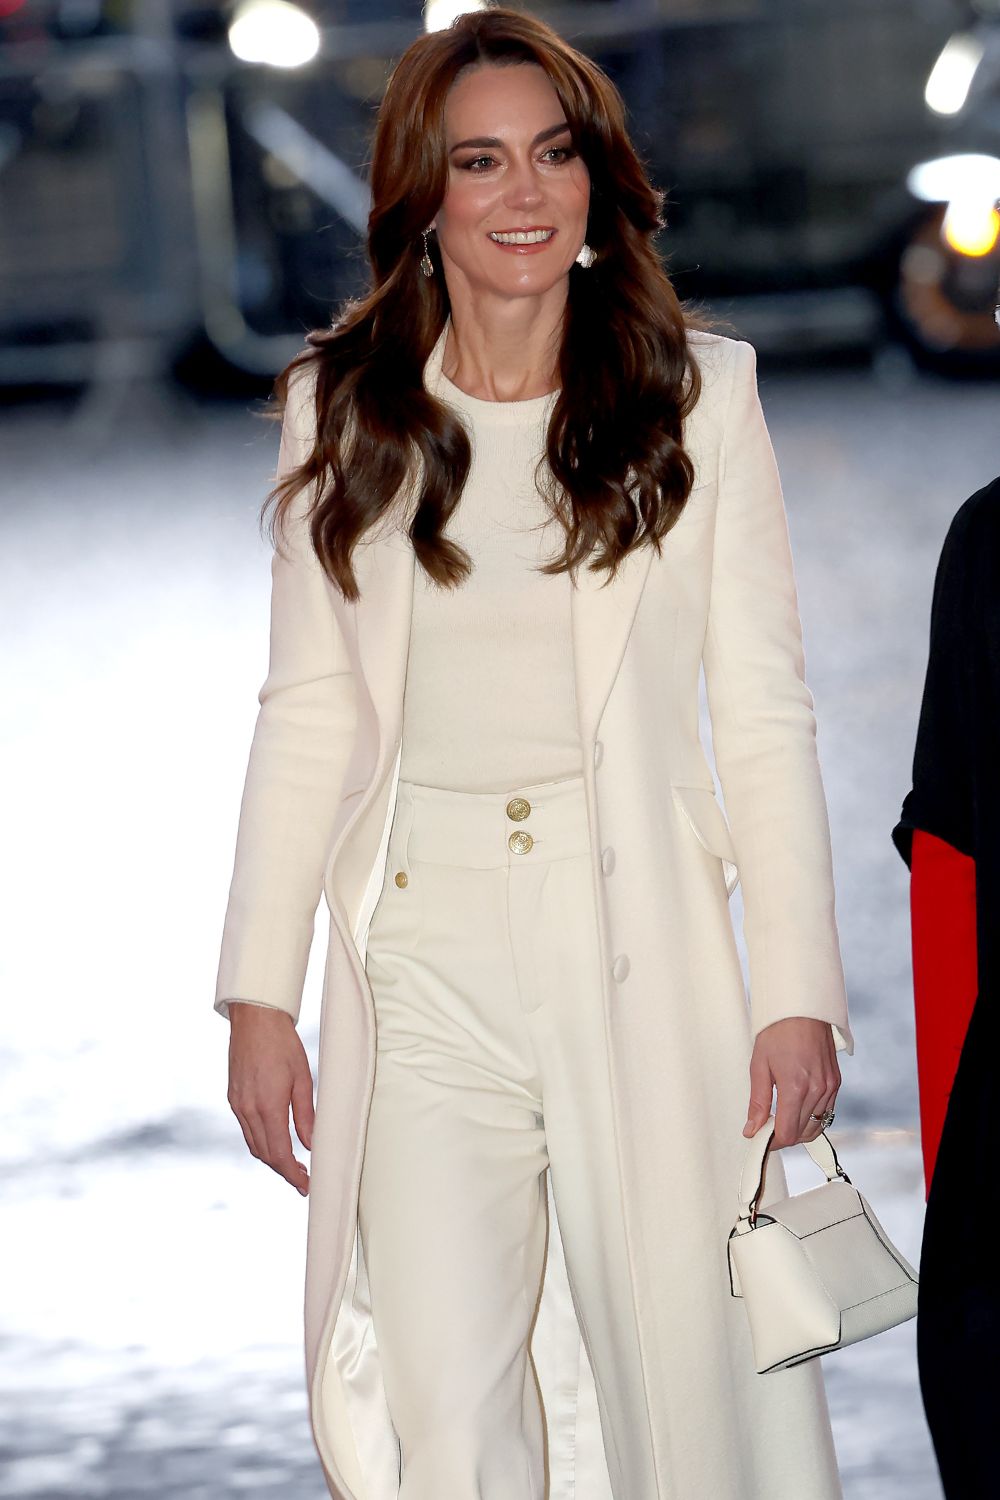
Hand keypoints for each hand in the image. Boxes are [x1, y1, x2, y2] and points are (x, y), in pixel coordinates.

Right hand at [227, 1003, 314, 1194]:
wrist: (255, 1019)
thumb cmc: (283, 1044)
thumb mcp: (302, 1078)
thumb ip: (305, 1115)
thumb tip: (311, 1144)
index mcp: (268, 1106)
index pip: (280, 1154)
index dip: (293, 1174)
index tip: (306, 1186)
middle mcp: (248, 1110)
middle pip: (265, 1154)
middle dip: (284, 1171)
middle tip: (303, 1180)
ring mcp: (237, 1104)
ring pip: (254, 1145)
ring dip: (272, 1159)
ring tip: (292, 1166)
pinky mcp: (233, 1098)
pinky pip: (247, 1130)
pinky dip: (261, 1142)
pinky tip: (275, 1142)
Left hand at [743, 1016, 840, 1147]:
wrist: (803, 1009)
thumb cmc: (779, 1031)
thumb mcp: (759, 1065)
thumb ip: (758, 1102)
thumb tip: (752, 1129)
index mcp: (796, 1087)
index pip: (787, 1133)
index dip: (772, 1142)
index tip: (760, 1138)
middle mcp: (817, 1091)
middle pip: (802, 1134)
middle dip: (783, 1136)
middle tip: (766, 1127)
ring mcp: (830, 1088)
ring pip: (816, 1126)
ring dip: (799, 1130)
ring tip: (780, 1118)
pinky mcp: (835, 1083)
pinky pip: (826, 1112)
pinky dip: (812, 1118)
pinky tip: (797, 1109)